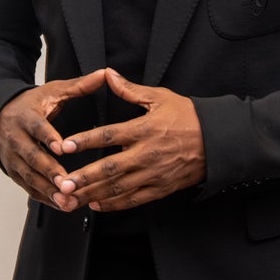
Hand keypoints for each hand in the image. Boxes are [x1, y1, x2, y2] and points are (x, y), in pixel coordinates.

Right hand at [0, 70, 106, 206]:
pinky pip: (28, 188)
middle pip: (32, 157)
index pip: (37, 128)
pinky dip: (45, 198)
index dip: (48, 138)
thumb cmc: (31, 104)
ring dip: (48, 190)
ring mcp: (12, 158)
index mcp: (26, 117)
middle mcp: (15, 139)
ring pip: (29, 177)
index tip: (62, 148)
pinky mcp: (13, 172)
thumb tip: (104, 73)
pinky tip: (63, 205)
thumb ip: (78, 86)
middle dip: (50, 172)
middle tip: (68, 184)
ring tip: (68, 200)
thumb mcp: (52, 91)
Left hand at [53, 68, 205, 212]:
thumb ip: (130, 90)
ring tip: (72, 198)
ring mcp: (153, 174)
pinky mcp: (160, 188)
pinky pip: (133, 199)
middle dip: (84, 177)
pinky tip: (97, 204)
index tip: (66, 144)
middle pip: (109, 168)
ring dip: (93, 194)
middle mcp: (146, 154)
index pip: (109, 135)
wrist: (217, 141)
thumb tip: (108, 74)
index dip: (85, 140)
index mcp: (144, 129)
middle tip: (63, 184)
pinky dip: (114, 204)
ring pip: (118, 188)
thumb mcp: (160, 98)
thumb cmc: (188, 117)